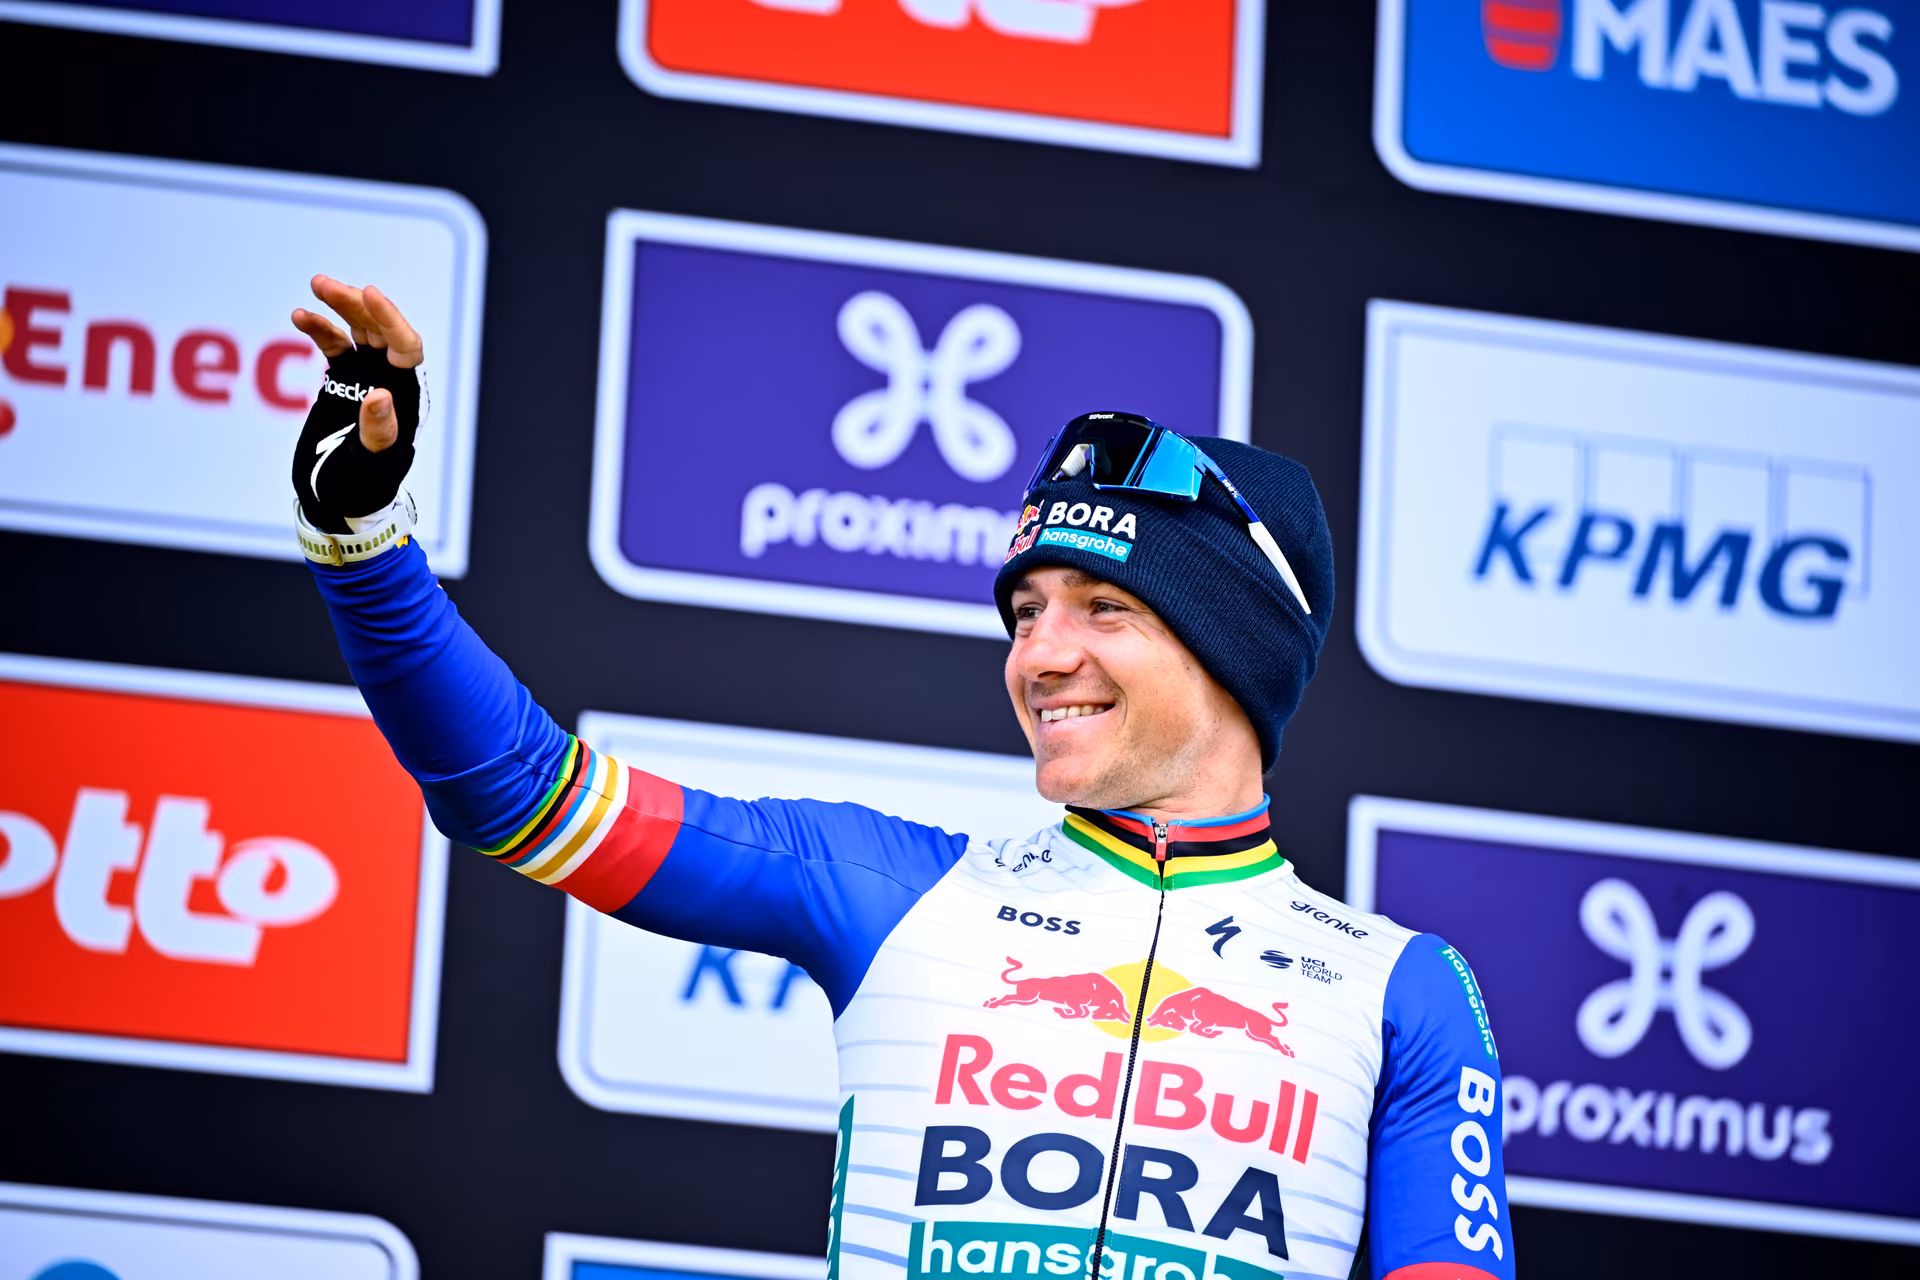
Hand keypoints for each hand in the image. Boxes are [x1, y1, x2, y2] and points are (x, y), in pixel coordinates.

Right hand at [289, 275, 428, 533]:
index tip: (368, 294)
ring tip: (316, 285)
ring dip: (339, 306)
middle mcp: (389, 381)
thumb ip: (378, 431)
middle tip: (325, 284)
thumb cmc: (362, 488)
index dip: (391, 319)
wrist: (336, 498)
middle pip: (379, 331)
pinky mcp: (341, 380)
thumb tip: (380, 395)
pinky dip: (318, 328)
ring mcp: (365, 377)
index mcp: (406, 396)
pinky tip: (300, 315)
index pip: (406, 348)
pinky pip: (333, 344)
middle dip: (356, 304)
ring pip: (357, 330)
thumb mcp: (372, 464)